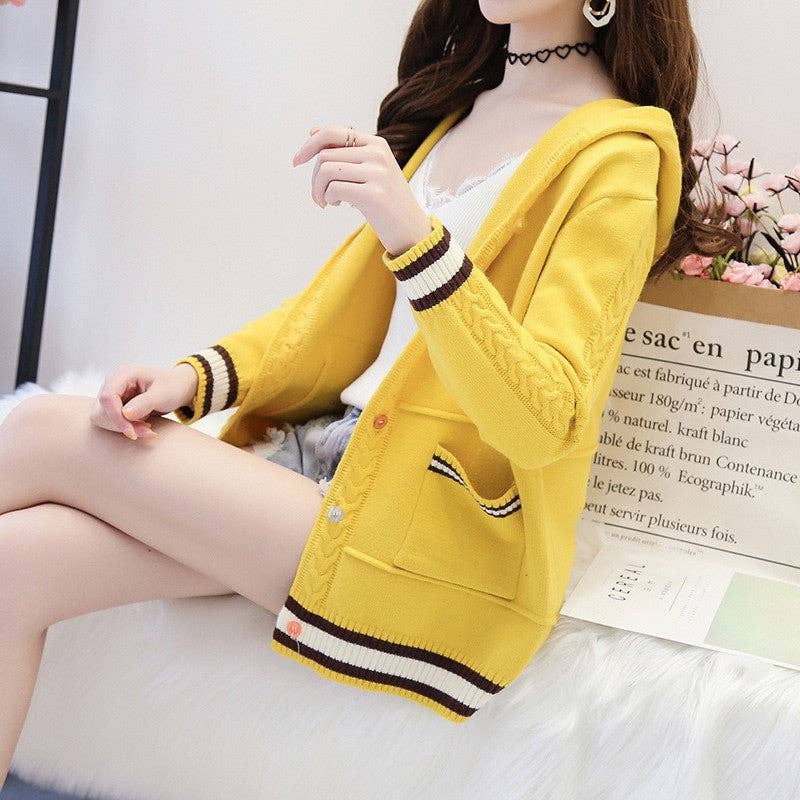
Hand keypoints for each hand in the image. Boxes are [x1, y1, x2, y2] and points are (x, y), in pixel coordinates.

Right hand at [90, 363, 195, 439]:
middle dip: (123, 424)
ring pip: (105, 418)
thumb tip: (125, 413)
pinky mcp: (115, 405)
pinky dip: (127, 427)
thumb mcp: (163, 394)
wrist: (178, 388)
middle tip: (147, 431)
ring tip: (147, 428)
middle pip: (103, 409)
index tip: (132, 433)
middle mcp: (114, 382)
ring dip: (125, 427)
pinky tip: (143, 425)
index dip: (116, 417)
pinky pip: (112, 421)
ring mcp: (113, 394)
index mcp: (124, 374)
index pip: (107, 397)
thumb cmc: (172, 387)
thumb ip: (145, 402)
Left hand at [291, 124, 432, 256]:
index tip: (297, 161)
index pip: (333, 133)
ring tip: (326, 202)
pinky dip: (328, 199)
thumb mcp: (369, 171)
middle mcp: (378, 154)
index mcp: (377, 144)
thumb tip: (312, 130)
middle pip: (325, 155)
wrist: (412, 231)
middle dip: (314, 178)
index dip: (310, 145)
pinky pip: (334, 189)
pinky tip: (337, 205)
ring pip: (326, 171)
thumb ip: (344, 151)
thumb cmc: (387, 202)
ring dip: (318, 190)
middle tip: (319, 196)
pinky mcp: (374, 195)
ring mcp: (377, 174)